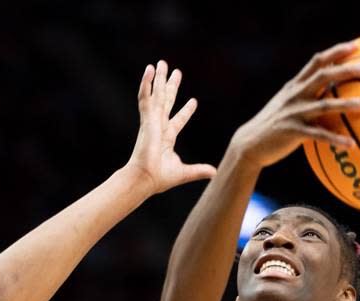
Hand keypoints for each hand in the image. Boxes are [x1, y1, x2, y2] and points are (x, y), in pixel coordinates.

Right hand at [126, 61, 216, 193]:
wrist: (146, 178)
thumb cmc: (160, 177)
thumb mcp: (185, 172)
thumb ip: (199, 170)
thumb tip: (214, 173)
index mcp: (167, 137)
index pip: (178, 120)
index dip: (186, 111)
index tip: (194, 101)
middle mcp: (159, 126)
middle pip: (166, 101)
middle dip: (171, 87)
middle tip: (175, 72)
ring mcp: (152, 121)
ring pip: (156, 94)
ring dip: (158, 79)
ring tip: (161, 63)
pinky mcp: (146, 119)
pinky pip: (145, 97)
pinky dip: (146, 83)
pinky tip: (149, 69)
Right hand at [229, 41, 359, 168]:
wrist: (249, 144)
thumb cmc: (274, 126)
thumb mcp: (287, 105)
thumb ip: (306, 96)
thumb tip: (332, 94)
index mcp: (295, 86)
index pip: (317, 62)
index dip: (336, 52)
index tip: (357, 46)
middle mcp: (295, 95)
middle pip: (323, 76)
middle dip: (346, 70)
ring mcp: (294, 113)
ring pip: (325, 105)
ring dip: (347, 104)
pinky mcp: (293, 132)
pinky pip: (319, 136)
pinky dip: (336, 140)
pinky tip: (351, 145)